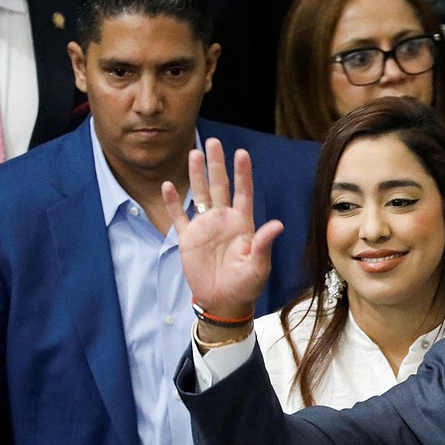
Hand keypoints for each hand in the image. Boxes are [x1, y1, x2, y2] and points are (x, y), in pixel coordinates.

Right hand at [163, 138, 283, 319]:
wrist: (224, 302)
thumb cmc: (246, 285)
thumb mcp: (258, 266)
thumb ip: (263, 244)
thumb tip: (277, 224)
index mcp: (242, 224)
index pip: (243, 192)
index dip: (242, 173)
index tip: (241, 153)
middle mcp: (223, 220)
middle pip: (219, 186)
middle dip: (217, 164)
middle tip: (213, 142)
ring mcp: (205, 228)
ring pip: (199, 194)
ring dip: (196, 175)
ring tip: (194, 153)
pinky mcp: (188, 239)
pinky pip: (179, 216)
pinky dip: (173, 202)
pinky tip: (168, 185)